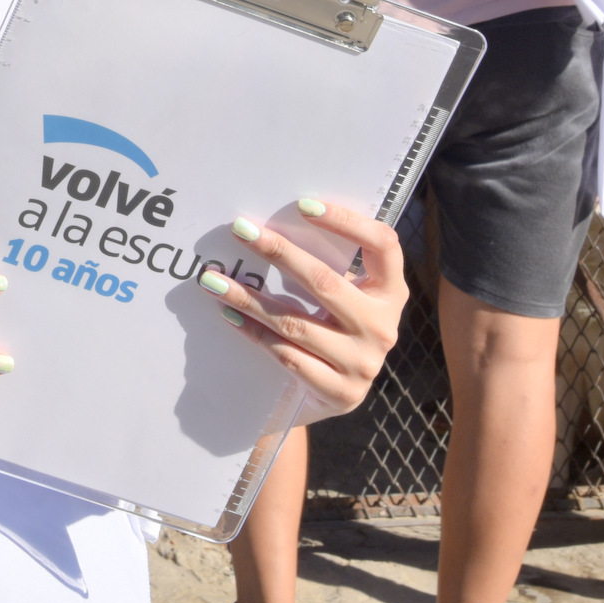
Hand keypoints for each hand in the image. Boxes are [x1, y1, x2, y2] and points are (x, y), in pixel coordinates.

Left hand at [197, 199, 403, 418]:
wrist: (334, 398)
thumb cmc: (332, 331)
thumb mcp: (343, 300)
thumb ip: (325, 268)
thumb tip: (266, 225)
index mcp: (390, 293)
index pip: (383, 246)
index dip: (347, 221)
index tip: (303, 204)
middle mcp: (383, 327)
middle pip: (325, 282)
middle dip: (278, 253)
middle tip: (239, 229)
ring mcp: (364, 363)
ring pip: (296, 323)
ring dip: (249, 299)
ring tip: (212, 280)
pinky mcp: (341, 392)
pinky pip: (287, 356)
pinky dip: (255, 333)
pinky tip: (230, 316)